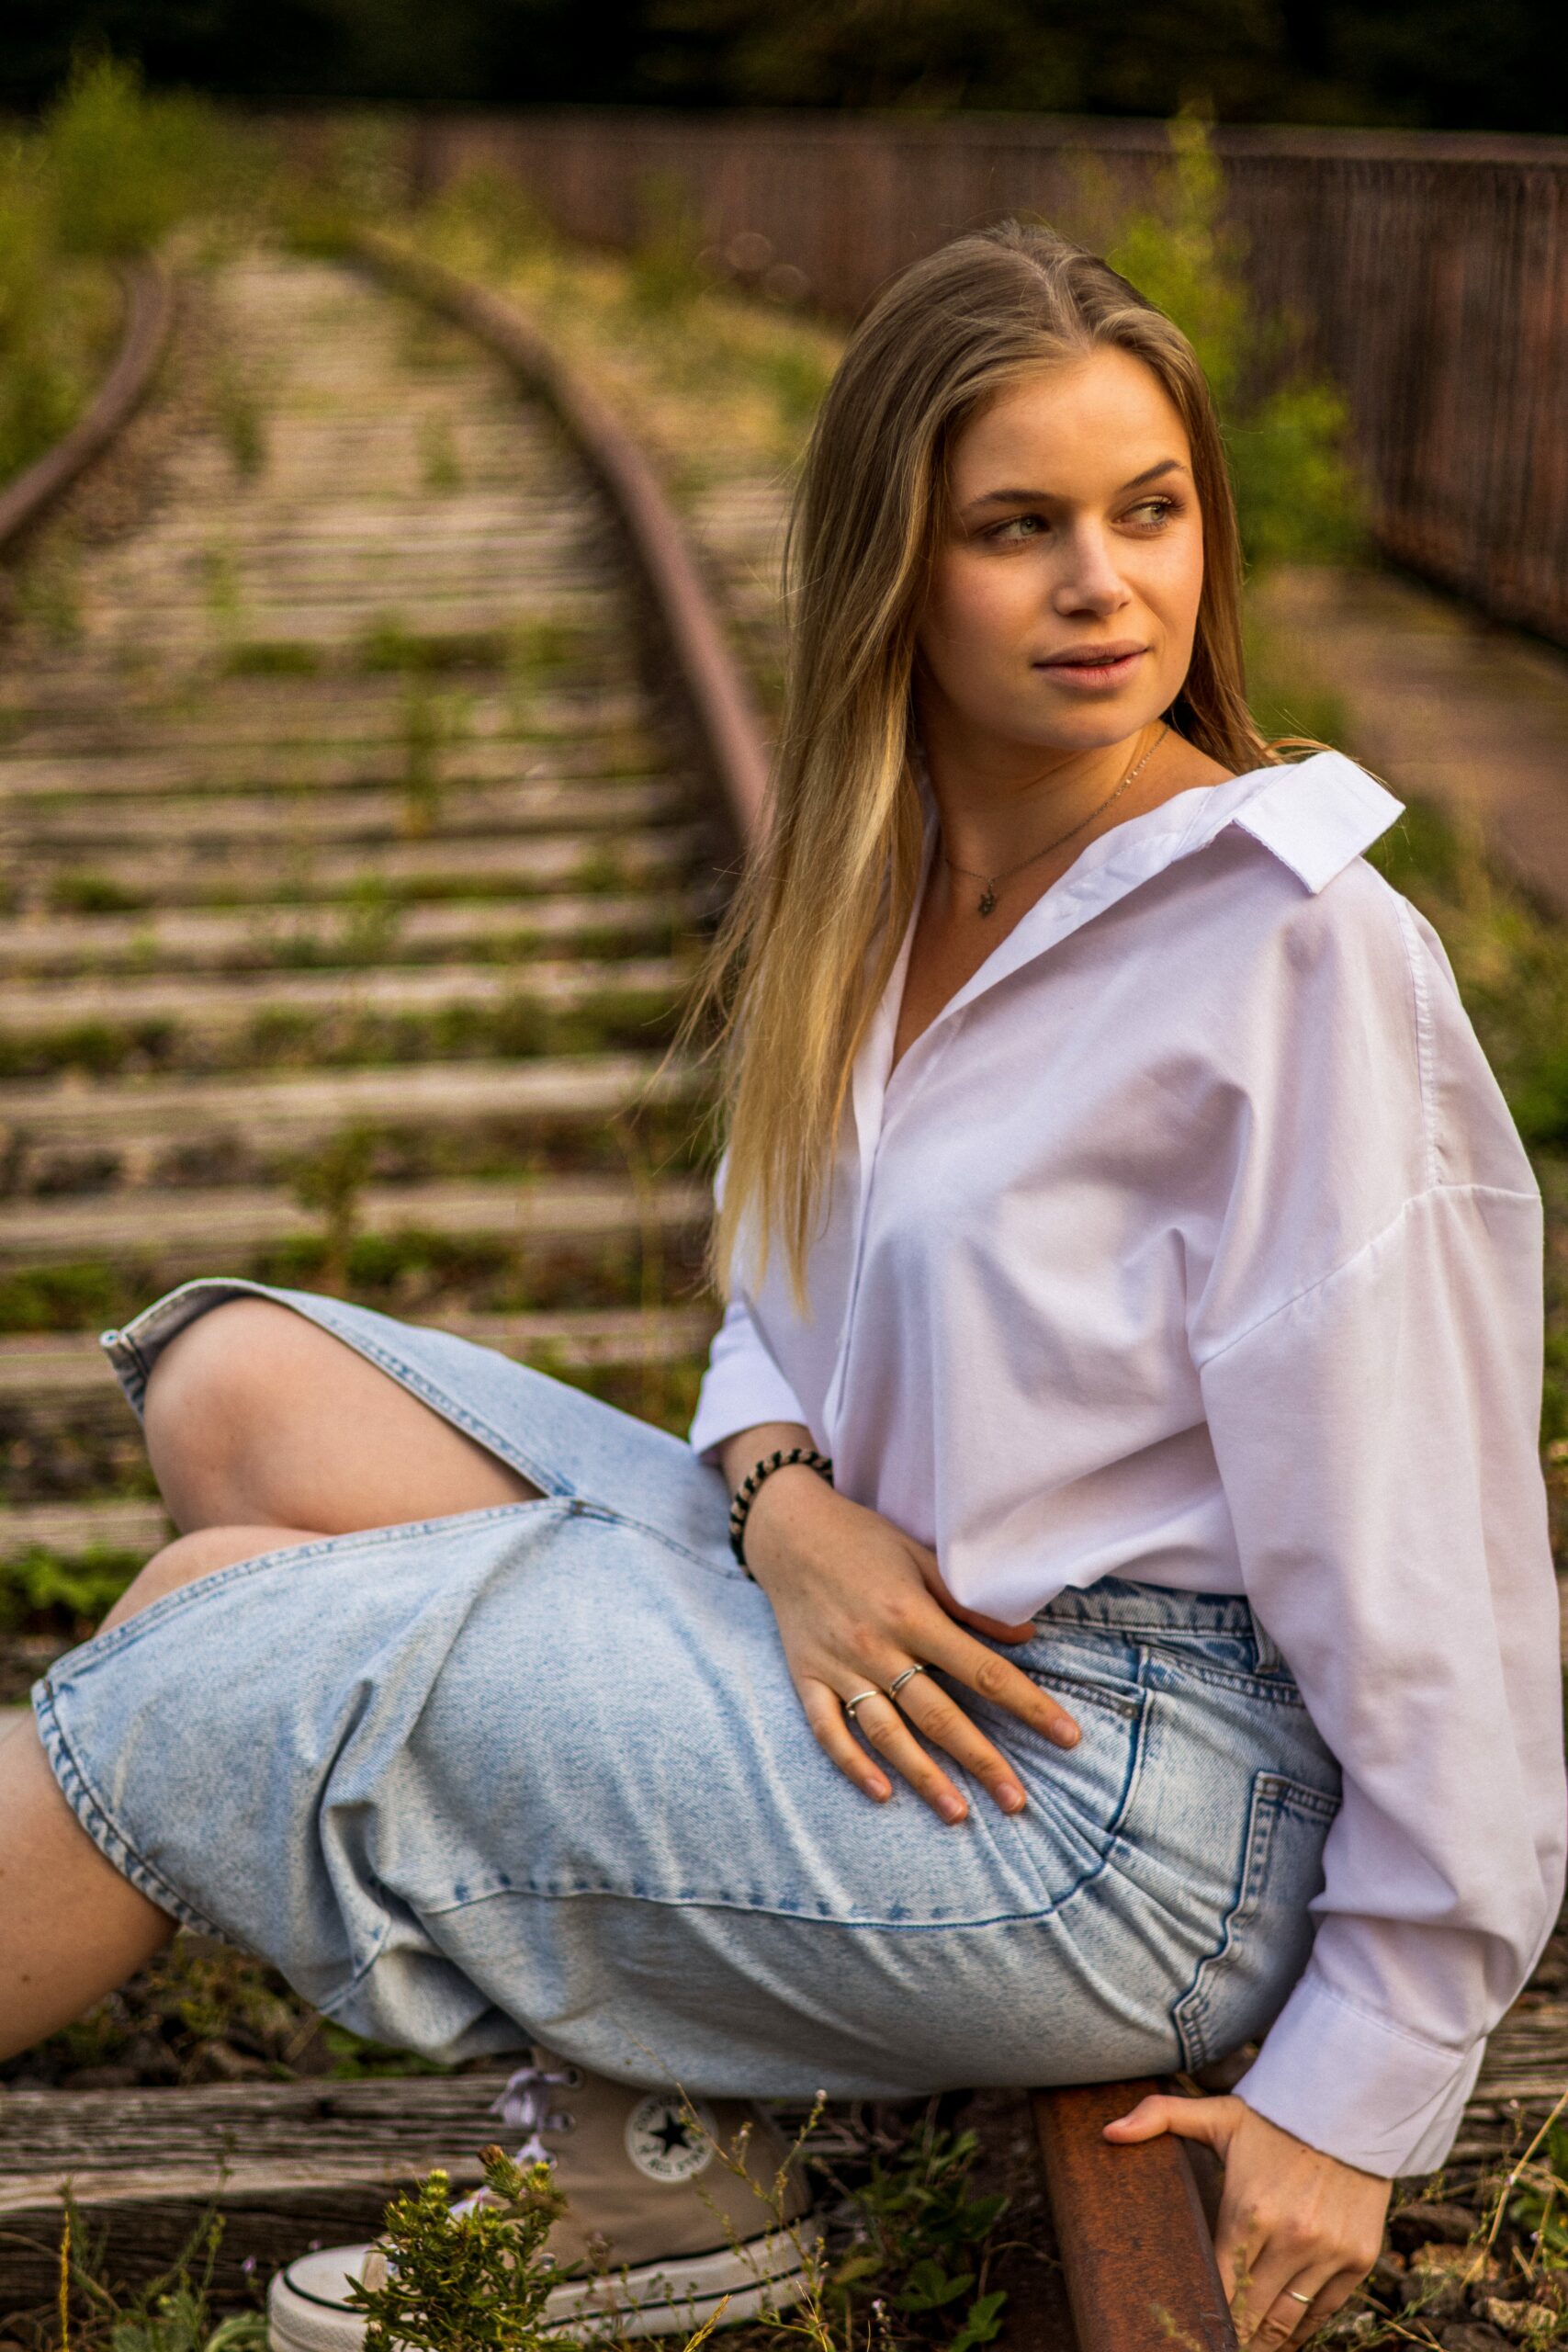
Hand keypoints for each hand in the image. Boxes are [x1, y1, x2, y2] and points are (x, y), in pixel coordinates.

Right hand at [741, 1461, 1079, 1822]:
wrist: (788, 1530)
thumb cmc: (863, 1540)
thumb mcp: (921, 1558)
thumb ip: (969, 1604)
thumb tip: (1026, 1639)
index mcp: (912, 1614)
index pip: (983, 1670)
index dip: (1029, 1705)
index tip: (1066, 1736)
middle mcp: (877, 1646)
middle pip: (939, 1714)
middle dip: (982, 1759)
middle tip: (1017, 1802)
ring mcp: (839, 1667)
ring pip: (887, 1732)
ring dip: (924, 1775)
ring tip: (958, 1813)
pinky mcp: (805, 1678)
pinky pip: (828, 1730)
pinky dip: (853, 1764)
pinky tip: (883, 1794)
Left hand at [1103, 2092, 1389, 2343]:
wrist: (1350, 2104)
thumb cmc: (1276, 2117)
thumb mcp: (1218, 2114)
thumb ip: (1159, 2118)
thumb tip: (1108, 2131)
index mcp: (1249, 2210)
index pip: (1220, 2285)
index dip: (1207, 2314)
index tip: (1196, 2330)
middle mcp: (1290, 2237)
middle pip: (1253, 2311)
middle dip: (1235, 2335)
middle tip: (1220, 2344)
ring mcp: (1327, 2251)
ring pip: (1289, 2319)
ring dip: (1267, 2340)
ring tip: (1248, 2346)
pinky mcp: (1358, 2258)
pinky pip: (1325, 2310)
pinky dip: (1305, 2327)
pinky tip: (1285, 2333)